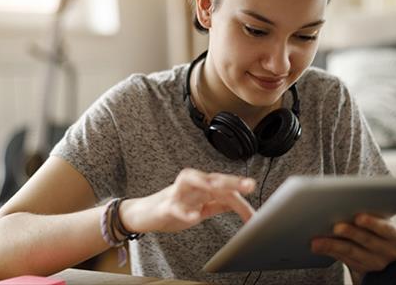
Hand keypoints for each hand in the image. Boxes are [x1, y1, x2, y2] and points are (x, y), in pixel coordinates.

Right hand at [120, 168, 256, 232]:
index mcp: (201, 187)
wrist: (142, 214)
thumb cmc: (171, 207)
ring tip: (220, 187)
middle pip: (212, 179)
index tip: (254, 217)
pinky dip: (184, 211)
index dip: (241, 202)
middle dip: (231, 181)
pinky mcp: (164, 206)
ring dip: (206, 183)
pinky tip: (194, 216)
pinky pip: (174, 207)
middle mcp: (190, 186)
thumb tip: (239, 202)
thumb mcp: (200, 206)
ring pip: (191, 182)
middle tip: (249, 185)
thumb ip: (218, 203)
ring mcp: (176, 194)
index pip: (225, 190)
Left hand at [311, 213, 395, 282]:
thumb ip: (366, 213)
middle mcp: (387, 250)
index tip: (358, 217)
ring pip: (351, 252)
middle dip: (350, 233)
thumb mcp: (378, 220)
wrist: (379, 249)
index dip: (373, 223)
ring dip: (332, 245)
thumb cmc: (375, 226)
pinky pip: (343, 259)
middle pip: (367, 240)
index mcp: (394, 234)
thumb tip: (342, 203)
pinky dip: (329, 251)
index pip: (386, 229)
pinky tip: (318, 246)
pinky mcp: (360, 268)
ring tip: (317, 241)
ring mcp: (374, 262)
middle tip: (336, 227)